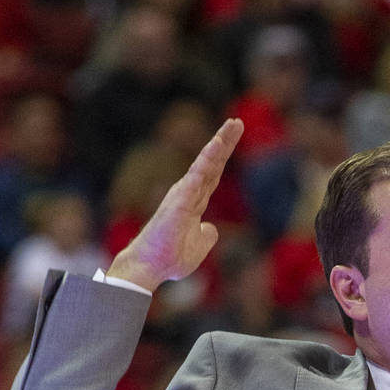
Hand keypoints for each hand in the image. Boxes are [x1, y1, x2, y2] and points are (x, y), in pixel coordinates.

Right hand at [106, 118, 243, 291]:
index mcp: (195, 202)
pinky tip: (216, 149)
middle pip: (210, 164)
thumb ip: (206, 236)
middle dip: (223, 142)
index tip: (234, 137)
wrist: (152, 267)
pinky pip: (195, 179)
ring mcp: (182, 196)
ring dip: (216, 148)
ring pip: (203, 166)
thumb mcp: (198, 247)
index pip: (213, 174)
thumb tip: (211, 228)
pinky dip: (205, 164)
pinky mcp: (178, 203)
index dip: (223, 156)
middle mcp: (188, 193)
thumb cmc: (170, 257)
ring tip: (230, 130)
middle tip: (237, 122)